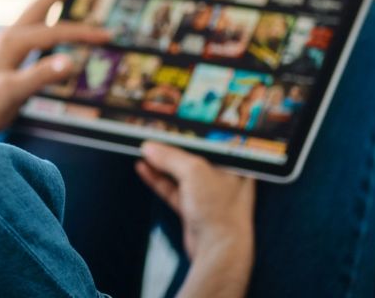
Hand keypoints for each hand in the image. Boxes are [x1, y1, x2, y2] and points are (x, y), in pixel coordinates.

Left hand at [0, 0, 110, 137]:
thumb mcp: (13, 92)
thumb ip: (41, 76)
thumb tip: (72, 61)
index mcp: (11, 42)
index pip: (55, 32)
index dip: (82, 33)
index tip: (107, 35)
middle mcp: (7, 38)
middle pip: (40, 7)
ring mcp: (3, 47)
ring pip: (34, 18)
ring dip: (52, 4)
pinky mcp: (2, 59)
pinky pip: (30, 34)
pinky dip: (45, 26)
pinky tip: (49, 32)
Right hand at [136, 142, 255, 297]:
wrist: (220, 250)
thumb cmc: (220, 210)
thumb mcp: (194, 172)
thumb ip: (170, 157)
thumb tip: (149, 147)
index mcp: (233, 163)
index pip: (207, 140)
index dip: (187, 132)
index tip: (166, 125)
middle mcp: (222, 176)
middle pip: (191, 155)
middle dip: (170, 148)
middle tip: (150, 137)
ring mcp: (208, 193)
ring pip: (179, 173)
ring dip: (160, 164)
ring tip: (142, 151)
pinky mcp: (194, 209)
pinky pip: (172, 189)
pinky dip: (158, 179)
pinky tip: (143, 168)